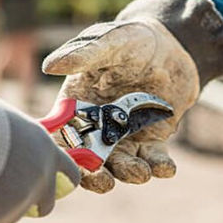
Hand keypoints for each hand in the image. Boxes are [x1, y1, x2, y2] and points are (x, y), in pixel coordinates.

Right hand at [42, 20, 200, 192]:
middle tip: (106, 183)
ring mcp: (124, 136)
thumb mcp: (110, 41)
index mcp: (76, 105)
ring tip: (141, 173)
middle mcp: (97, 127)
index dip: (63, 154)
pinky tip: (166, 168)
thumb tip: (50, 66)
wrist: (172, 45)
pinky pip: (153, 158)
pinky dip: (159, 166)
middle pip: (90, 159)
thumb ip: (84, 54)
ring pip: (122, 163)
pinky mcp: (151, 140)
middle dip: (96, 175)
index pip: (62, 135)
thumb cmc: (133, 39)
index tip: (70, 166)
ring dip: (130, 172)